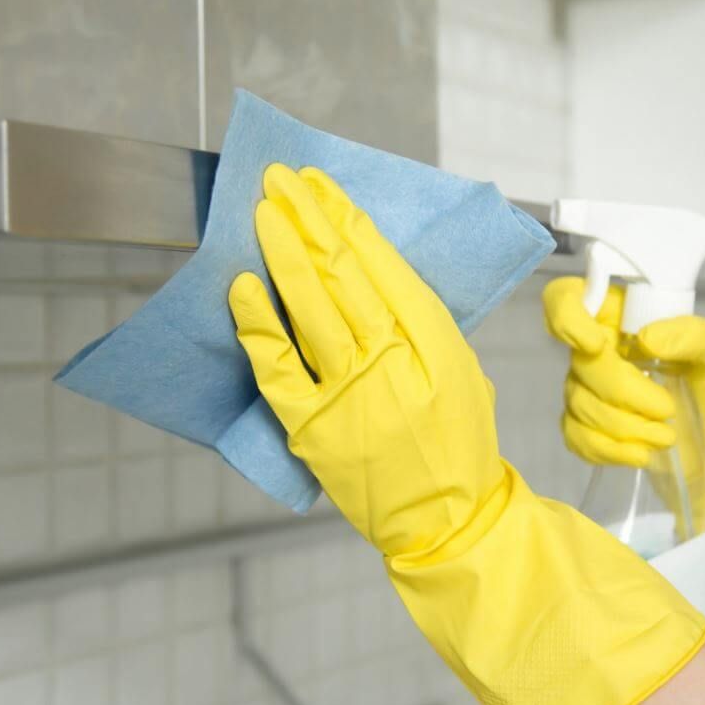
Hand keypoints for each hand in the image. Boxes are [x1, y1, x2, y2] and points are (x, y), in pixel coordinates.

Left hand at [232, 168, 704, 704]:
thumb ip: (421, 320)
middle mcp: (394, 364)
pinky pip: (276, 369)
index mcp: (437, 345)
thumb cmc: (457, 443)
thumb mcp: (461, 369)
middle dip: (309, 220)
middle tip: (281, 181)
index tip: (321, 186)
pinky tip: (243, 287)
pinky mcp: (313, 430)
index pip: (384, 265)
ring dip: (284, 255)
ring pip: (310, 310)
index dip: (347, 219)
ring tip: (265, 213)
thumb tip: (369, 267)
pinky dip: (257, 326)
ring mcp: (350, 397)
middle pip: (343, 276)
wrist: (449, 523)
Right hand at [543, 276, 704, 620]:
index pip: (566, 299)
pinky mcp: (586, 428)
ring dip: (628, 427)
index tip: (595, 344)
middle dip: (627, 394)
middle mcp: (596, 349)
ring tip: (668, 435)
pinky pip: (577, 439)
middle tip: (669, 409)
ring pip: (581, 406)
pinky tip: (643, 453)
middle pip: (582, 365)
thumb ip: (694, 334)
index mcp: (621, 316)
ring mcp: (586, 390)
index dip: (566, 316)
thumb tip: (648, 338)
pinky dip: (612, 451)